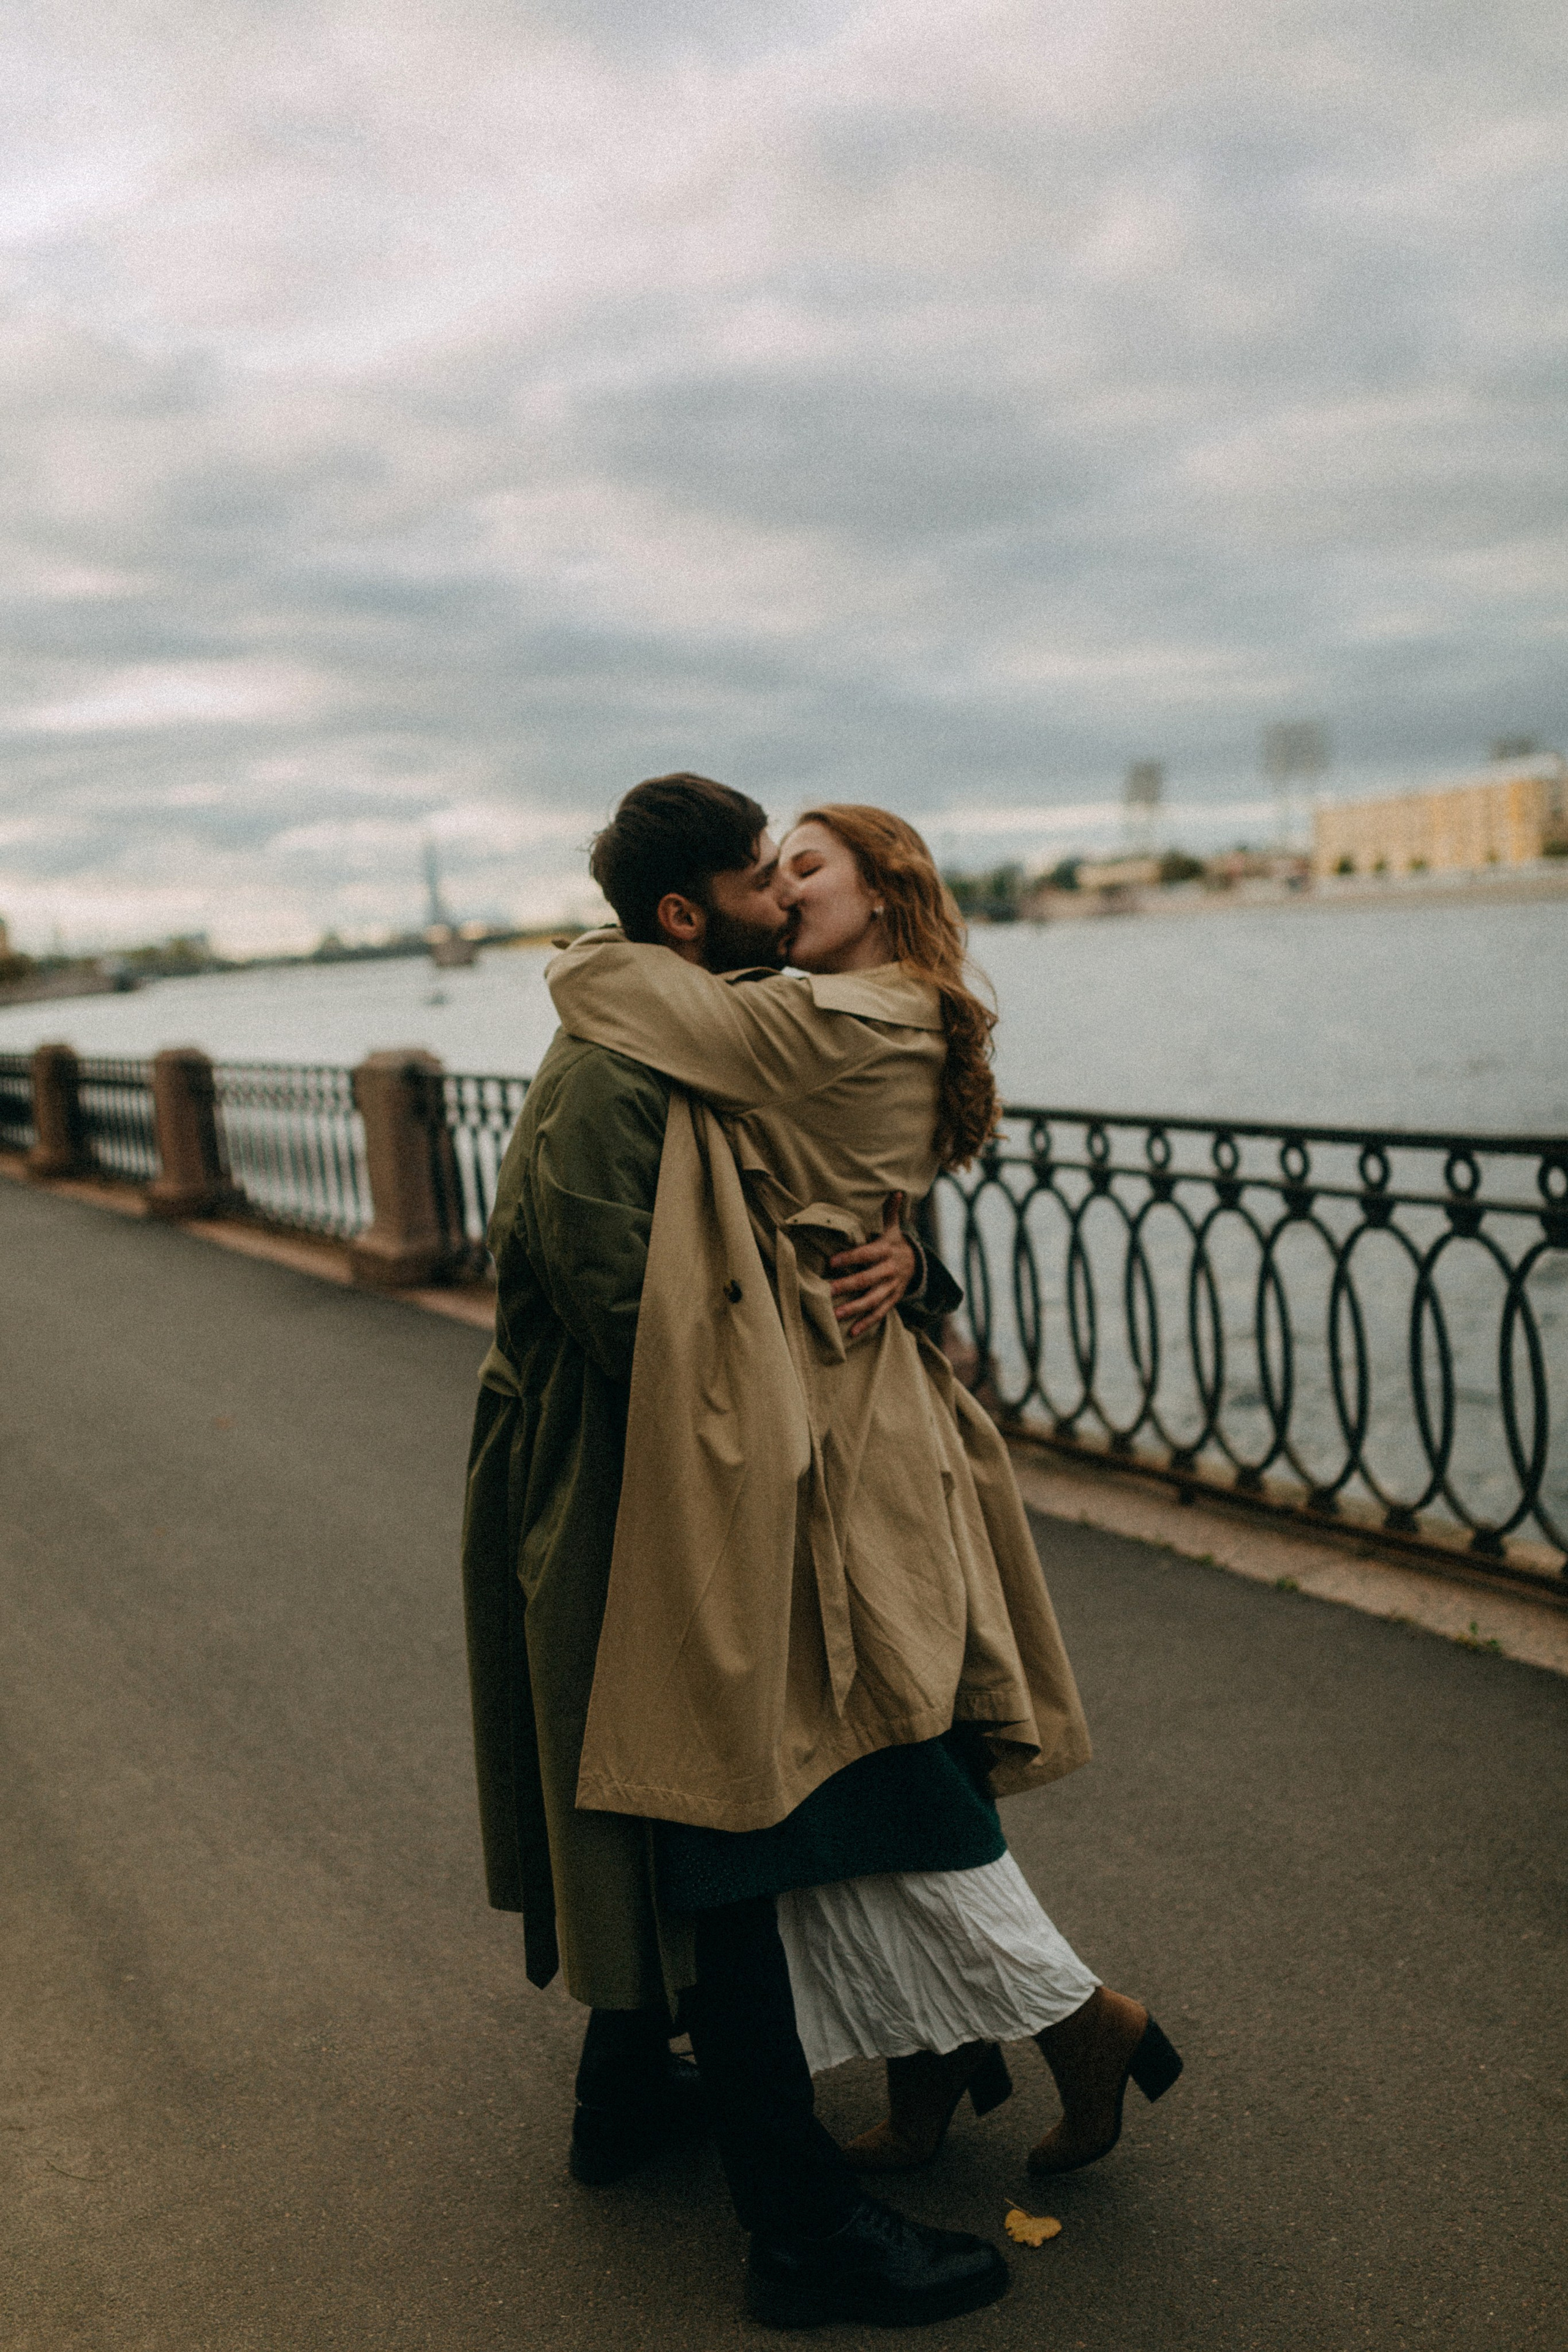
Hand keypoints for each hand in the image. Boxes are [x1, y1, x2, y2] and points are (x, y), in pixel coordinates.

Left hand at [828, 1193, 913, 1339]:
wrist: (918, 1265)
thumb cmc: (894, 1243)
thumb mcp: (893, 1228)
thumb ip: (890, 1211)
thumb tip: (896, 1191)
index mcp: (886, 1250)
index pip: (866, 1254)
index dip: (850, 1257)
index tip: (832, 1261)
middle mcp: (889, 1270)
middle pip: (868, 1279)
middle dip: (848, 1285)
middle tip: (828, 1290)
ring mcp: (891, 1288)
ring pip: (873, 1300)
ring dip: (855, 1308)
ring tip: (836, 1314)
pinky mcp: (892, 1300)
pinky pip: (880, 1313)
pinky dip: (866, 1323)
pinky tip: (852, 1332)